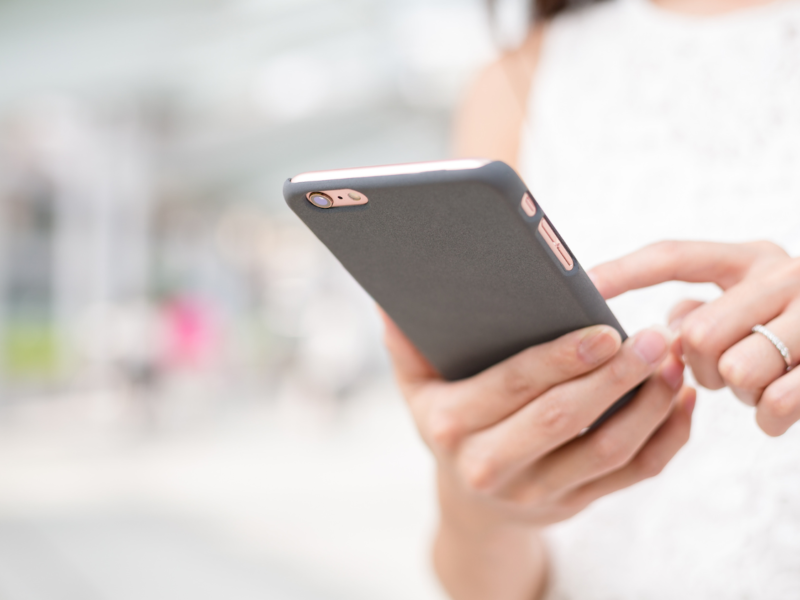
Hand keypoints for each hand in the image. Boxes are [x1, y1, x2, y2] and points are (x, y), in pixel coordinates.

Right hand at [381, 309, 693, 598]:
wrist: (471, 504)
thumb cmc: (449, 424)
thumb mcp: (416, 386)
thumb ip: (406, 340)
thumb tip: (390, 293)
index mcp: (449, 426)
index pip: (510, 386)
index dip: (559, 359)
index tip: (604, 330)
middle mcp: (489, 465)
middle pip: (563, 419)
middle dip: (614, 377)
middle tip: (654, 337)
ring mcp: (536, 492)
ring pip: (606, 451)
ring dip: (648, 406)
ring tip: (672, 363)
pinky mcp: (575, 504)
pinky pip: (631, 475)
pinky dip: (666, 440)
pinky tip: (680, 402)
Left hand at [590, 240, 799, 436]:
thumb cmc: (799, 334)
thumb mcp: (753, 306)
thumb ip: (703, 308)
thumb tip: (658, 332)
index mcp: (751, 258)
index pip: (673, 256)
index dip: (623, 272)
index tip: (582, 286)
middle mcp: (785, 274)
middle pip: (697, 333)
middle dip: (699, 366)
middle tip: (721, 370)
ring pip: (734, 372)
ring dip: (737, 392)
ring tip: (759, 382)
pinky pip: (775, 404)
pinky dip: (768, 418)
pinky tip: (778, 407)